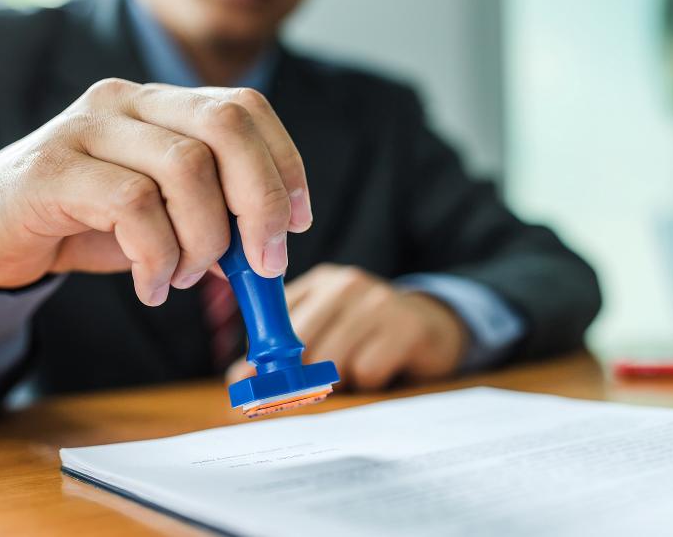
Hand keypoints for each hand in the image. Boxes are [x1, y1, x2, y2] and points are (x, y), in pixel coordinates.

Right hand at [0, 80, 310, 305]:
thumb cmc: (88, 223)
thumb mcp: (165, 221)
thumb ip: (216, 224)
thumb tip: (269, 255)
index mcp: (162, 104)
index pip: (244, 108)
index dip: (284, 165)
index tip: (298, 223)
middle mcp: (129, 102)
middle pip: (225, 127)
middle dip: (261, 202)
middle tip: (264, 264)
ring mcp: (87, 128)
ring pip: (187, 169)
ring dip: (205, 241)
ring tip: (185, 276)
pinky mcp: (54, 168)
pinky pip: (134, 208)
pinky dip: (159, 260)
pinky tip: (152, 284)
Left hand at [226, 264, 468, 389]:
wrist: (435, 328)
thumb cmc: (368, 336)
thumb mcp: (326, 330)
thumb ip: (284, 348)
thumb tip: (238, 378)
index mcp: (320, 282)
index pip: (276, 319)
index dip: (262, 357)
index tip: (253, 384)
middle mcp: (347, 284)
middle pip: (301, 343)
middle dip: (298, 377)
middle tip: (308, 390)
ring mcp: (378, 301)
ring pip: (332, 360)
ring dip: (339, 381)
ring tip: (354, 373)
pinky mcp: (407, 325)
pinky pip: (368, 370)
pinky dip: (369, 383)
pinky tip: (382, 370)